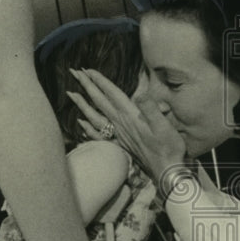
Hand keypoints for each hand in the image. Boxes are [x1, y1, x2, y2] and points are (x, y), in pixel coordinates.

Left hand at [67, 68, 185, 183]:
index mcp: (131, 116)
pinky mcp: (120, 143)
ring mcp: (119, 134)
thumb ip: (151, 109)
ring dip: (82, 103)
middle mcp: (121, 124)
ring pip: (95, 115)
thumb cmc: (169, 148)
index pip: (112, 94)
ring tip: (70, 93)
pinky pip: (98, 134)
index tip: (88, 69)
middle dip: (87, 86)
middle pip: (100, 101)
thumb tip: (140, 95)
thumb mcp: (164, 126)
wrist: (166, 171)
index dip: (100, 81)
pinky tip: (81, 123)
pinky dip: (87, 127)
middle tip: (75, 73)